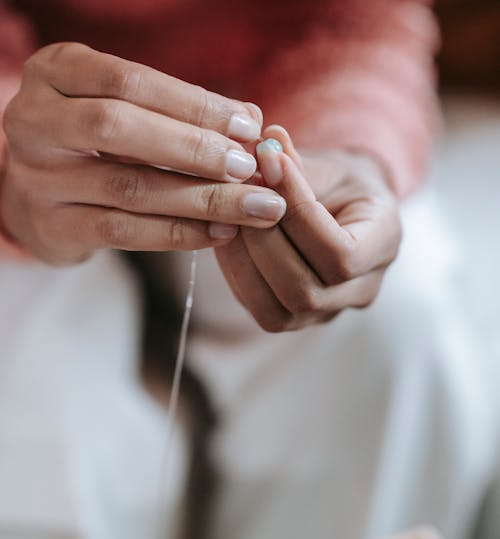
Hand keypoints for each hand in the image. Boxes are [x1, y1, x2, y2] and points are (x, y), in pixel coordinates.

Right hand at [0, 43, 285, 263]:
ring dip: (201, 198)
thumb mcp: (121, 108)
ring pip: (128, 187)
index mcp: (55, 73)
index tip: (246, 126)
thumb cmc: (92, 143)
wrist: (36, 198)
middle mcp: (35, 121)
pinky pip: (124, 231)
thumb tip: (250, 122)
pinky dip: (179, 233)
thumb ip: (175, 111)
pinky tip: (219, 233)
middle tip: (249, 168)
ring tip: (252, 207)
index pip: (129, 82)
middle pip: (120, 129)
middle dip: (195, 149)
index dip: (192, 104)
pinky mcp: (54, 227)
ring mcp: (39, 178)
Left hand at [215, 126, 401, 331]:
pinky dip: (236, 273)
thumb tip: (265, 143)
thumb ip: (296, 162)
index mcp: (384, 245)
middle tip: (236, 193)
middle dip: (263, 242)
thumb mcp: (326, 164)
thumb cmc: (336, 183)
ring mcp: (327, 313)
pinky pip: (259, 308)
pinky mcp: (294, 319)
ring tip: (226, 215)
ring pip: (278, 311)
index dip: (299, 213)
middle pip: (305, 291)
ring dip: (243, 261)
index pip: (341, 254)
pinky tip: (225, 236)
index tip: (269, 164)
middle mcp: (361, 291)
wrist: (339, 209)